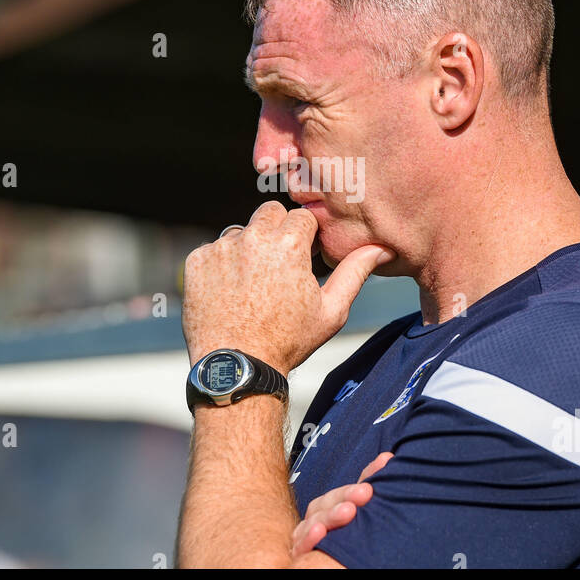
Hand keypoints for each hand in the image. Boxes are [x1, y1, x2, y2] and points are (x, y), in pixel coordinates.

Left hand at [182, 201, 392, 372]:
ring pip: (240, 231)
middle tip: (279, 266)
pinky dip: (222, 264)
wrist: (237, 366)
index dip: (306, 237)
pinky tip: (230, 292)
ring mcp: (221, 248)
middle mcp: (252, 237)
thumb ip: (355, 272)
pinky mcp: (197, 260)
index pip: (302, 217)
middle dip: (277, 231)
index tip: (304, 258)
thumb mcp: (331, 310)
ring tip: (253, 284)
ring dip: (248, 247)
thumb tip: (382, 248)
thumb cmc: (288, 341)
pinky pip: (213, 249)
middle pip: (269, 213)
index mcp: (289, 244)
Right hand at [290, 452, 392, 558]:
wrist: (332, 567)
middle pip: (323, 504)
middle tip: (366, 493)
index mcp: (329, 513)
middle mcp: (314, 524)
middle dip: (345, 496)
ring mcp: (304, 540)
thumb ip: (367, 488)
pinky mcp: (298, 556)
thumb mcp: (358, 516)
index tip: (380, 471)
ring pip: (312, 522)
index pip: (339, 495)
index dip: (358, 482)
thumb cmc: (344, 545)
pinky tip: (319, 534)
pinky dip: (308, 538)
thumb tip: (387, 458)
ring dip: (330, 516)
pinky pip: (299, 547)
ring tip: (349, 512)